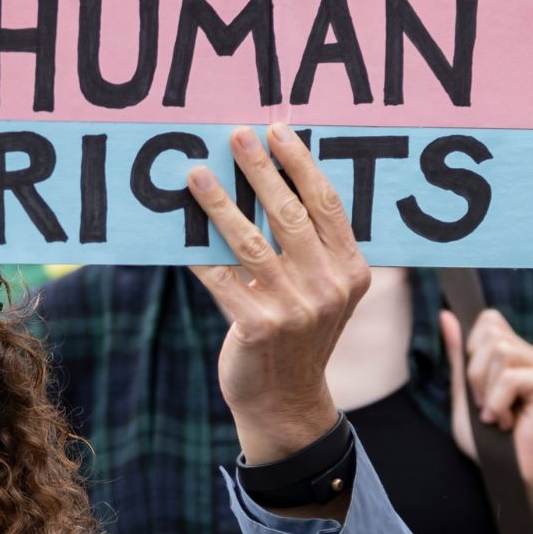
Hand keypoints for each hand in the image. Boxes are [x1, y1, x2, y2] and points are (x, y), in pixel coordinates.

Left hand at [188, 124, 370, 465]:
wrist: (285, 402)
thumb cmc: (301, 333)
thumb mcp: (325, 291)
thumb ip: (314, 247)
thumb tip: (273, 180)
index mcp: (351, 270)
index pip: (327, 205)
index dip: (301, 164)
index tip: (277, 131)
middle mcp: (328, 287)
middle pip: (290, 214)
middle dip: (261, 170)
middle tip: (237, 135)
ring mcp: (294, 309)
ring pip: (250, 242)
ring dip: (221, 203)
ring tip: (197, 172)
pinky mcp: (257, 327)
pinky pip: (221, 278)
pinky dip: (199, 253)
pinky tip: (180, 230)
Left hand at [441, 307, 532, 493]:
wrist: (516, 478)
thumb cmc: (492, 443)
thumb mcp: (466, 395)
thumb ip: (459, 357)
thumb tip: (446, 316)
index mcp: (517, 354)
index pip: (489, 321)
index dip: (472, 349)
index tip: (478, 387)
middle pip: (489, 334)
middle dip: (475, 374)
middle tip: (487, 406)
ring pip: (498, 352)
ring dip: (487, 391)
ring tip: (498, 416)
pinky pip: (509, 377)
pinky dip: (499, 404)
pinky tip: (508, 423)